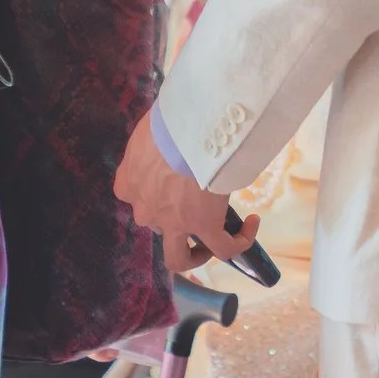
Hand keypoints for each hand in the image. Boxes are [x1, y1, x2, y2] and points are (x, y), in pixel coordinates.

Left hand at [115, 114, 260, 272]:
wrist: (188, 128)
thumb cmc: (168, 119)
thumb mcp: (149, 128)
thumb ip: (153, 142)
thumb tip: (174, 135)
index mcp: (127, 185)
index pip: (137, 199)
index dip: (155, 193)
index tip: (174, 180)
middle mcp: (145, 211)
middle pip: (157, 227)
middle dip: (174, 222)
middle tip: (192, 208)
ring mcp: (174, 223)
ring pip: (179, 258)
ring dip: (195, 254)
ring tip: (211, 243)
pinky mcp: (204, 227)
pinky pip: (224, 247)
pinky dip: (239, 241)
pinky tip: (251, 224)